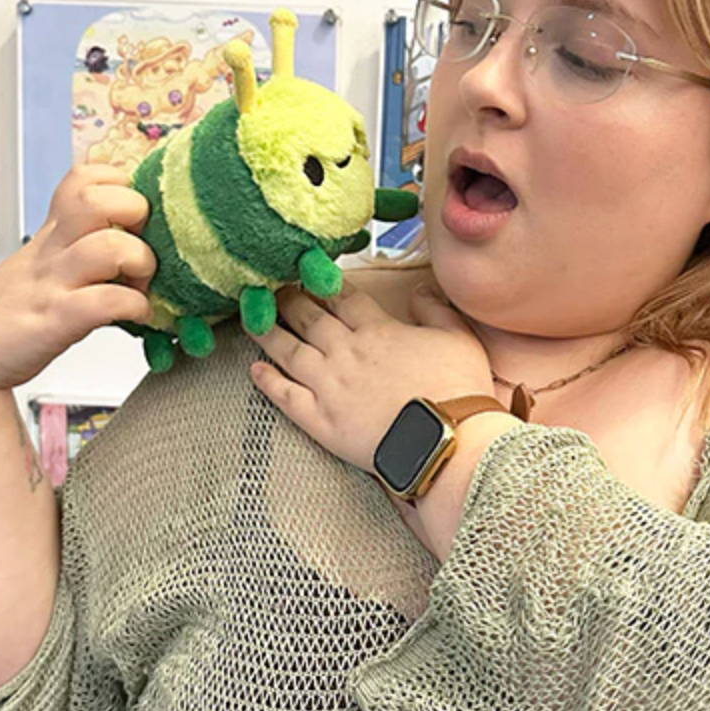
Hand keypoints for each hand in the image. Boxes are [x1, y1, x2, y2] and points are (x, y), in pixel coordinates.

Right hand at [0, 165, 155, 392]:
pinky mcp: (57, 319)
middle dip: (135, 214)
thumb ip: (76, 246)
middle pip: (97, 198)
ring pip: (109, 245)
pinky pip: (107, 301)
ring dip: (141, 262)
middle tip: (143, 245)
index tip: (134, 216)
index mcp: (52, 233)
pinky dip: (136, 307)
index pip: (85, 178)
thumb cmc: (8, 313)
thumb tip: (129, 239)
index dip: (120, 185)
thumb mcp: (41, 264)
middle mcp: (53, 250)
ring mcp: (53, 282)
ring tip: (141, 285)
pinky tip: (137, 316)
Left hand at [248, 280, 493, 473]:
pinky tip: (254, 370)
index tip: (305, 270)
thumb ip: (435, 309)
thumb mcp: (458, 337)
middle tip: (269, 287)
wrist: (447, 440)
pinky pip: (285, 396)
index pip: (341, 297)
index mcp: (377, 330)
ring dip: (267, 332)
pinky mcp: (321, 420)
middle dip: (287, 299)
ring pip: (289, 351)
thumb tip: (420, 289)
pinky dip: (268, 382)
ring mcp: (329, 386)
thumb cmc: (458, 389)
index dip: (321, 282)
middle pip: (307, 317)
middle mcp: (346, 352)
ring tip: (251, 318)